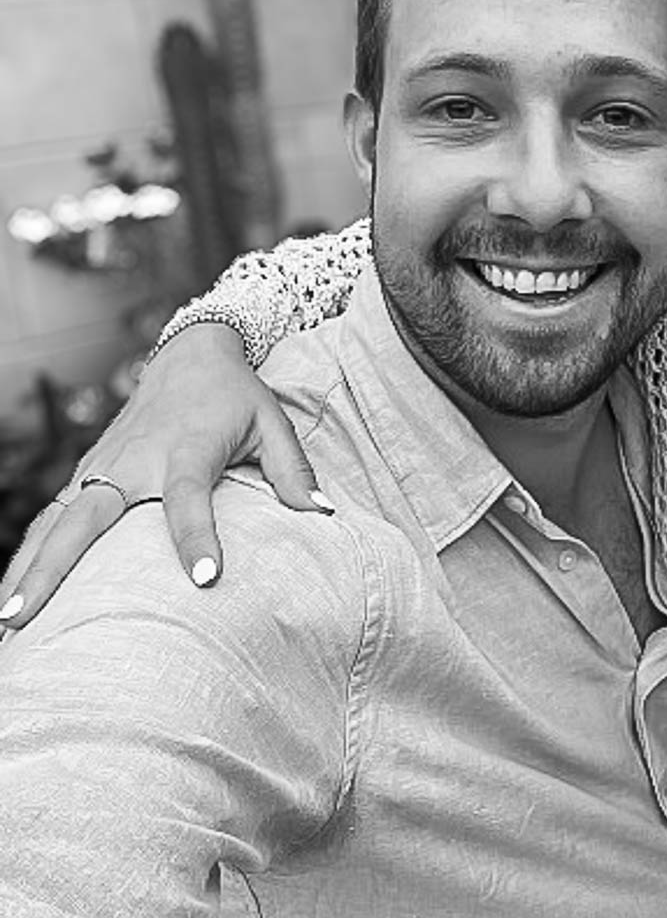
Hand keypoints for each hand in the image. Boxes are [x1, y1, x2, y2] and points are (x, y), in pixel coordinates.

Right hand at [0, 324, 330, 627]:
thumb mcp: (273, 424)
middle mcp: (136, 459)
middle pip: (89, 515)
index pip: (188, 497)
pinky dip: (28, 553)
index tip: (204, 578)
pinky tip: (12, 596)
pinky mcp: (89, 472)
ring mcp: (104, 466)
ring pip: (57, 520)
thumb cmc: (237, 396)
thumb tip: (324, 515)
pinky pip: (52, 517)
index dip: (196, 536)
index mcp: (187, 448)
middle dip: (55, 566)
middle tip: (26, 616)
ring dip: (27, 568)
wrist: (192, 353)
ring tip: (6, 623)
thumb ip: (294, 473)